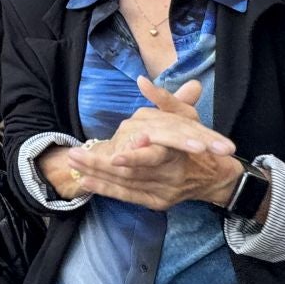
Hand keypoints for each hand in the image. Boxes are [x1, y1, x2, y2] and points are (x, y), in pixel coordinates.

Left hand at [59, 77, 239, 210]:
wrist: (212, 176)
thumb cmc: (194, 139)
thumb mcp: (186, 115)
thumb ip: (164, 99)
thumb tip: (142, 81)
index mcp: (179, 151)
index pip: (157, 156)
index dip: (136, 157)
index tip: (114, 155)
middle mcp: (172, 174)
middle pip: (131, 172)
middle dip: (100, 164)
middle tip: (73, 155)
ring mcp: (163, 190)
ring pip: (126, 183)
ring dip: (97, 174)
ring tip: (73, 162)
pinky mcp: (156, 202)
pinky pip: (127, 196)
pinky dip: (105, 189)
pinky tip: (85, 182)